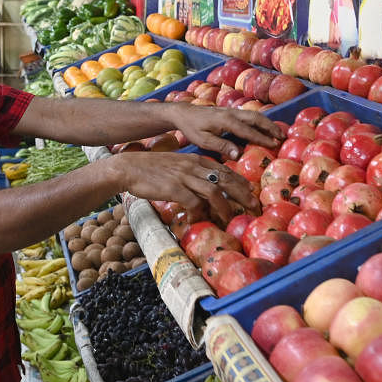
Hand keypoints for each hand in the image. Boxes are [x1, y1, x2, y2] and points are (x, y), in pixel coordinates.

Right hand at [108, 151, 257, 224]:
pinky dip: (198, 213)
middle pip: (225, 179)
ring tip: (229, 218)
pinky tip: (196, 220)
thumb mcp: (176, 165)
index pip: (224, 169)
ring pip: (214, 192)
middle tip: (252, 206)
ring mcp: (184, 177)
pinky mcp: (174, 189)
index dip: (239, 181)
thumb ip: (191, 174)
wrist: (128, 168)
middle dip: (241, 193)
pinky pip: (193, 203)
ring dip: (224, 207)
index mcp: (195, 160)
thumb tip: (202, 190)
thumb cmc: (150, 169)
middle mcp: (193, 167)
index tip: (249, 191)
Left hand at [168, 104, 282, 160]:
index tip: (274, 145)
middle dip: (271, 127)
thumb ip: (220, 146)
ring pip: (255, 115)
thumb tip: (237, 154)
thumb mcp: (202, 140)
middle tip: (283, 137)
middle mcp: (232, 113)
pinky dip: (260, 120)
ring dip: (268, 123)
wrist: (184, 113)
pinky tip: (266, 127)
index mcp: (226, 121)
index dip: (262, 138)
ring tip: (279, 132)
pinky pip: (249, 115)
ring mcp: (232, 111)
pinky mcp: (231, 112)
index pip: (248, 130)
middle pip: (256, 118)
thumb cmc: (192, 128)